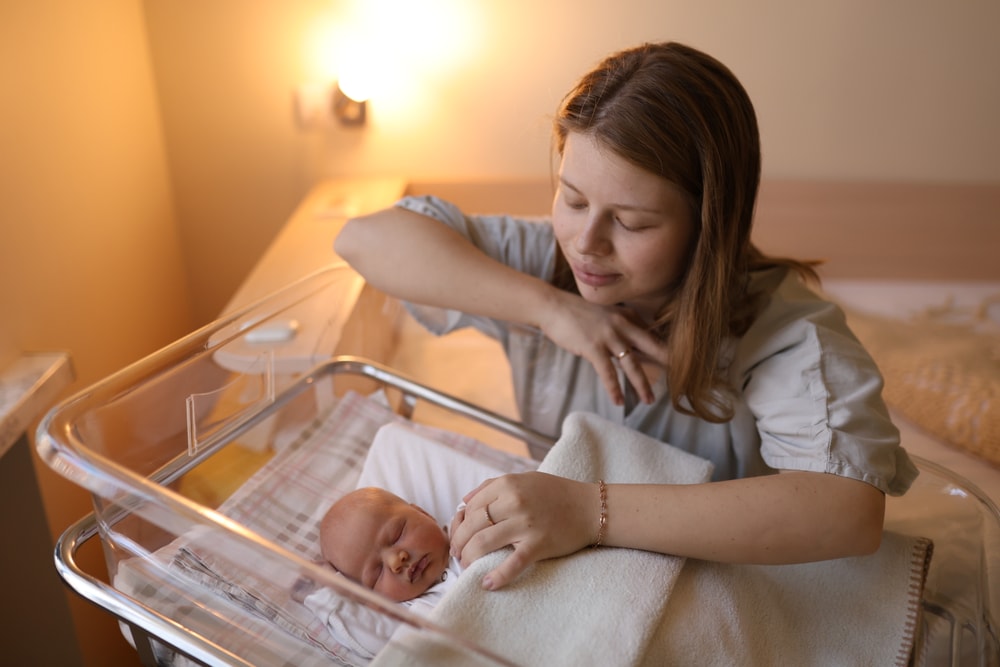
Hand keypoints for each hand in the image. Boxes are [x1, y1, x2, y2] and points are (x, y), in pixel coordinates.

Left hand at [449, 472, 599, 589]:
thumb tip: (464, 502)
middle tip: (457, 555)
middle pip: (471, 527)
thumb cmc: (555, 493)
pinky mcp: (538, 545)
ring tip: (466, 566)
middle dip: (458, 544)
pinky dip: (497, 577)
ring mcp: (525, 524)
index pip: (470, 508)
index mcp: (507, 485)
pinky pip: (512, 564)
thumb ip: (492, 486)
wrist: (590, 508)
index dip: (459, 524)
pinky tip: (487, 583)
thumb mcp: (523, 480)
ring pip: (482, 544)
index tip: (459, 536)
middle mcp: (513, 502)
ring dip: (468, 559)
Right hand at [536, 291, 666, 405]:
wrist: (552, 306)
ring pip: (632, 364)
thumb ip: (622, 328)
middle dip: (668, 364)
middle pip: (651, 347)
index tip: (679, 364)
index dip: (665, 350)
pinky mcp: (592, 347)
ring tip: (649, 400)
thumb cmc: (577, 313)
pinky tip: (618, 401)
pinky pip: (608, 372)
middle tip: (684, 378)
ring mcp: (608, 335)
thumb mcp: (606, 315)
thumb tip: (635, 347)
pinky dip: (614, 388)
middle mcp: (622, 324)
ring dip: (642, 384)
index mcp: (627, 316)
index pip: (652, 335)